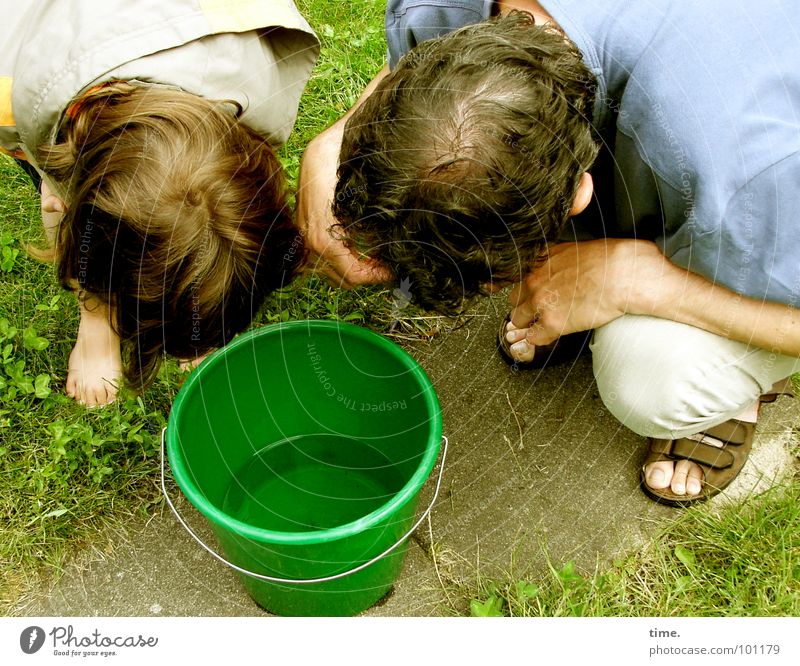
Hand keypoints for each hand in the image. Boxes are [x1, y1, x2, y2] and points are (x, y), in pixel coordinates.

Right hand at [297, 123, 390, 287]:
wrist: (321, 148)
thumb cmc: (344, 166)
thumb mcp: (361, 194)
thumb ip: (371, 224)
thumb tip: (389, 248)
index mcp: (323, 237)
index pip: (352, 274)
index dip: (376, 277)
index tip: (394, 270)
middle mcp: (311, 242)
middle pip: (343, 279)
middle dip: (369, 276)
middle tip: (390, 266)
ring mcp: (307, 238)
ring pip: (334, 272)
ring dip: (357, 269)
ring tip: (380, 260)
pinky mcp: (308, 232)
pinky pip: (326, 259)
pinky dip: (346, 260)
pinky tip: (364, 250)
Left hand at [506, 239, 666, 346]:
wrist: (623, 274)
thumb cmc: (609, 259)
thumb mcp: (573, 248)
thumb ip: (555, 258)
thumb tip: (554, 265)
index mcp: (539, 261)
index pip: (516, 278)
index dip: (524, 290)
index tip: (528, 295)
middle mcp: (534, 281)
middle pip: (514, 299)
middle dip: (524, 306)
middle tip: (539, 310)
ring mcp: (540, 303)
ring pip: (517, 319)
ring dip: (529, 323)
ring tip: (544, 323)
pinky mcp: (552, 323)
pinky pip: (534, 337)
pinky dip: (539, 338)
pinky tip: (549, 335)